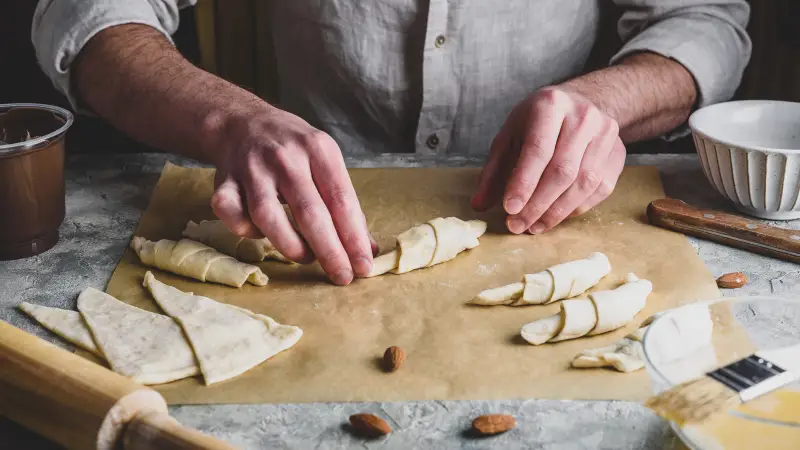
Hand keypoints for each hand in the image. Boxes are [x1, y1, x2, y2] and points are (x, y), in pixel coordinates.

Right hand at [209, 106, 376, 284]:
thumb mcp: (325, 161)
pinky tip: (261, 234)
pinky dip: (246, 231)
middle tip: (342, 276)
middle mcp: (285, 157)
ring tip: (306, 257)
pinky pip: (230, 214)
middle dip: (329, 251)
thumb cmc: (293, 149)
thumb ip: (345, 204)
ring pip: (268, 216)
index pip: (341, 200)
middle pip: (309, 212)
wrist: (241, 122)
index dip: (353, 237)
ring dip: (290, 245)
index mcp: (318, 149)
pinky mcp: (223, 181)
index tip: (363, 266)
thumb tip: (367, 250)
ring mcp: (252, 169)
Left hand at [471, 86, 625, 233]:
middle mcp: (583, 116)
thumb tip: (479, 205)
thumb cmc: (537, 122)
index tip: (509, 209)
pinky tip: (555, 217)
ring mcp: (606, 134)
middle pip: (562, 171)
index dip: (524, 183)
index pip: (538, 150)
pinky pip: (599, 189)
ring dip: (556, 212)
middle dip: (538, 205)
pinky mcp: (618, 154)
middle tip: (517, 225)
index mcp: (551, 105)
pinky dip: (575, 208)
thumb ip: (494, 171)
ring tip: (533, 227)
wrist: (581, 104)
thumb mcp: (509, 136)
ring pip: (584, 183)